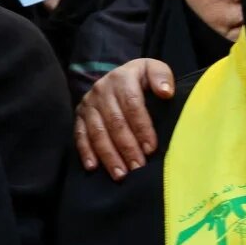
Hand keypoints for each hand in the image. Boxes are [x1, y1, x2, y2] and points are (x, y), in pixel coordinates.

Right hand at [74, 57, 174, 178]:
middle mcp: (102, 90)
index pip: (132, 105)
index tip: (151, 148)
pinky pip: (80, 135)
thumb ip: (162, 76)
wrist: (116, 76)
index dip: (142, 128)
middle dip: (127, 147)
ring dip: (109, 155)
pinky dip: (86, 152)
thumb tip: (166, 92)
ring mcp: (88, 103)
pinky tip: (93, 167)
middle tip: (138, 168)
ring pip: (98, 132)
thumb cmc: (141, 79)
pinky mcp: (79, 115)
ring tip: (121, 174)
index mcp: (122, 78)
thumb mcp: (153, 70)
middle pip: (115, 122)